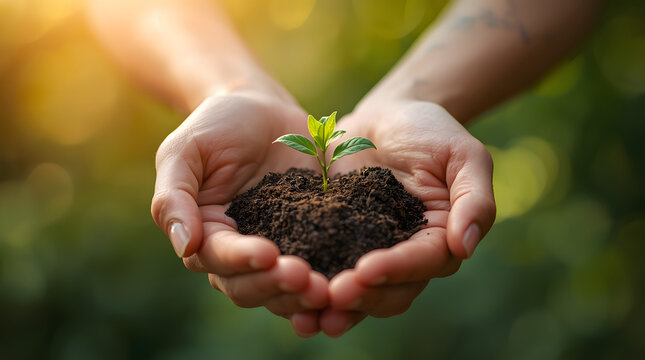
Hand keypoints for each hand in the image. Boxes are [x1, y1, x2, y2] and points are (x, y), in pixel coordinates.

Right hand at [150, 91, 328, 331]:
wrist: (262, 107)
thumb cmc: (217, 125)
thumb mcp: (185, 151)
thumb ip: (174, 196)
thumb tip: (184, 246)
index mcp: (208, 235)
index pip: (219, 258)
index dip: (242, 261)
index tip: (268, 254)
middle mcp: (241, 252)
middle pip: (252, 286)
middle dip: (278, 287)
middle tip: (307, 279)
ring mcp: (280, 248)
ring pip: (285, 290)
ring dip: (304, 297)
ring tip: (330, 292)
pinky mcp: (313, 238)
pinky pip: (321, 269)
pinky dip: (333, 286)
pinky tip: (351, 289)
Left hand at [319, 100, 495, 336]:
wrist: (386, 116)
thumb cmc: (430, 130)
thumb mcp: (463, 154)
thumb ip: (474, 198)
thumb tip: (466, 246)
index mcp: (440, 239)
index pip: (423, 262)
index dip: (396, 270)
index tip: (367, 270)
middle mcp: (405, 255)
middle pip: (390, 291)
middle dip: (363, 297)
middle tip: (333, 295)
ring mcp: (370, 252)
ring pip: (358, 293)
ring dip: (335, 307)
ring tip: (307, 314)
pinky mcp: (337, 242)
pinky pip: (326, 270)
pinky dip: (310, 288)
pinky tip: (287, 291)